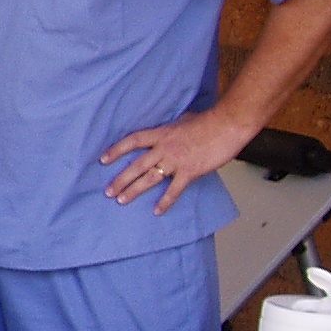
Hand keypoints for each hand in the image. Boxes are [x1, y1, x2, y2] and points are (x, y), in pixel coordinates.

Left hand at [101, 107, 254, 212]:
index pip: (133, 141)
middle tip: (108, 191)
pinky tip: (157, 211)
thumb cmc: (208, 121)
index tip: (103, 160)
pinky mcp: (190, 171)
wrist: (227, 124)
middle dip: (120, 179)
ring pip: (149, 178)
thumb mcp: (183, 119)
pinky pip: (174, 189)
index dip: (116, 150)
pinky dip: (165, 201)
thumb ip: (172, 128)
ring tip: (121, 200)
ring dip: (134, 190)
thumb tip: (169, 129)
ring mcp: (176, 161)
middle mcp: (164, 148)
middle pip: (136, 165)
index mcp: (161, 134)